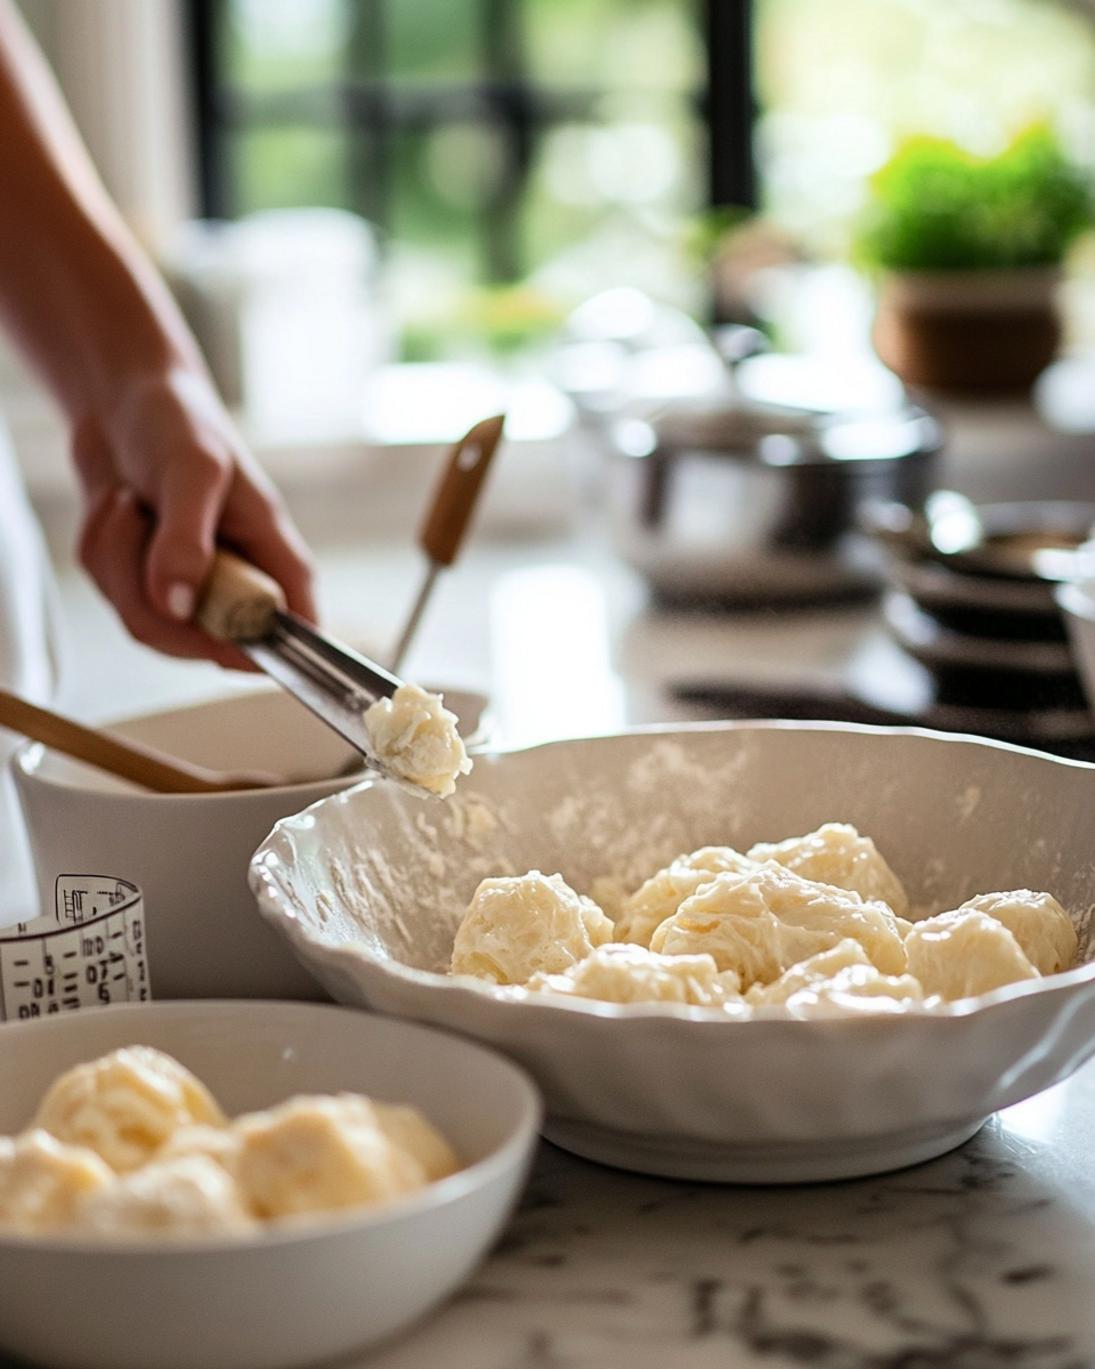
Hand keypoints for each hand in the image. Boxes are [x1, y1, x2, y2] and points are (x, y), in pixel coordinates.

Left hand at [72, 367, 315, 668]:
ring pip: (147, 623)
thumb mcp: (192, 471)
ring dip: (118, 560)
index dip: (260, 650)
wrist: (124, 400)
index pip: (294, 634)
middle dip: (151, 592)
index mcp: (276, 560)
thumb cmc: (180, 422)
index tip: (210, 632)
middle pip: (201, 644)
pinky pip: (113, 596)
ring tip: (131, 503)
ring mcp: (193, 591)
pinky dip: (101, 550)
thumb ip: (187, 540)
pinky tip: (118, 508)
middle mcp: (239, 585)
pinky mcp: (149, 586)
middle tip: (140, 523)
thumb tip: (179, 607)